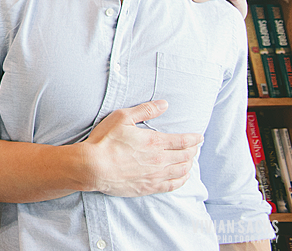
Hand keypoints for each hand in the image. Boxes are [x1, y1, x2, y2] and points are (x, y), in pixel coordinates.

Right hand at [79, 100, 201, 196]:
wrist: (93, 167)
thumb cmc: (105, 140)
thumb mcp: (122, 118)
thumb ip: (145, 110)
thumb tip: (164, 104)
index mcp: (155, 142)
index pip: (183, 141)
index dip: (194, 138)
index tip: (199, 136)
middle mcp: (160, 160)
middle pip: (185, 156)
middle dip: (193, 150)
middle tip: (195, 146)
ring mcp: (155, 175)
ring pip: (182, 170)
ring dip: (189, 164)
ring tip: (190, 160)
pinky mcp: (149, 187)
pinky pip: (173, 185)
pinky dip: (182, 180)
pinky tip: (183, 176)